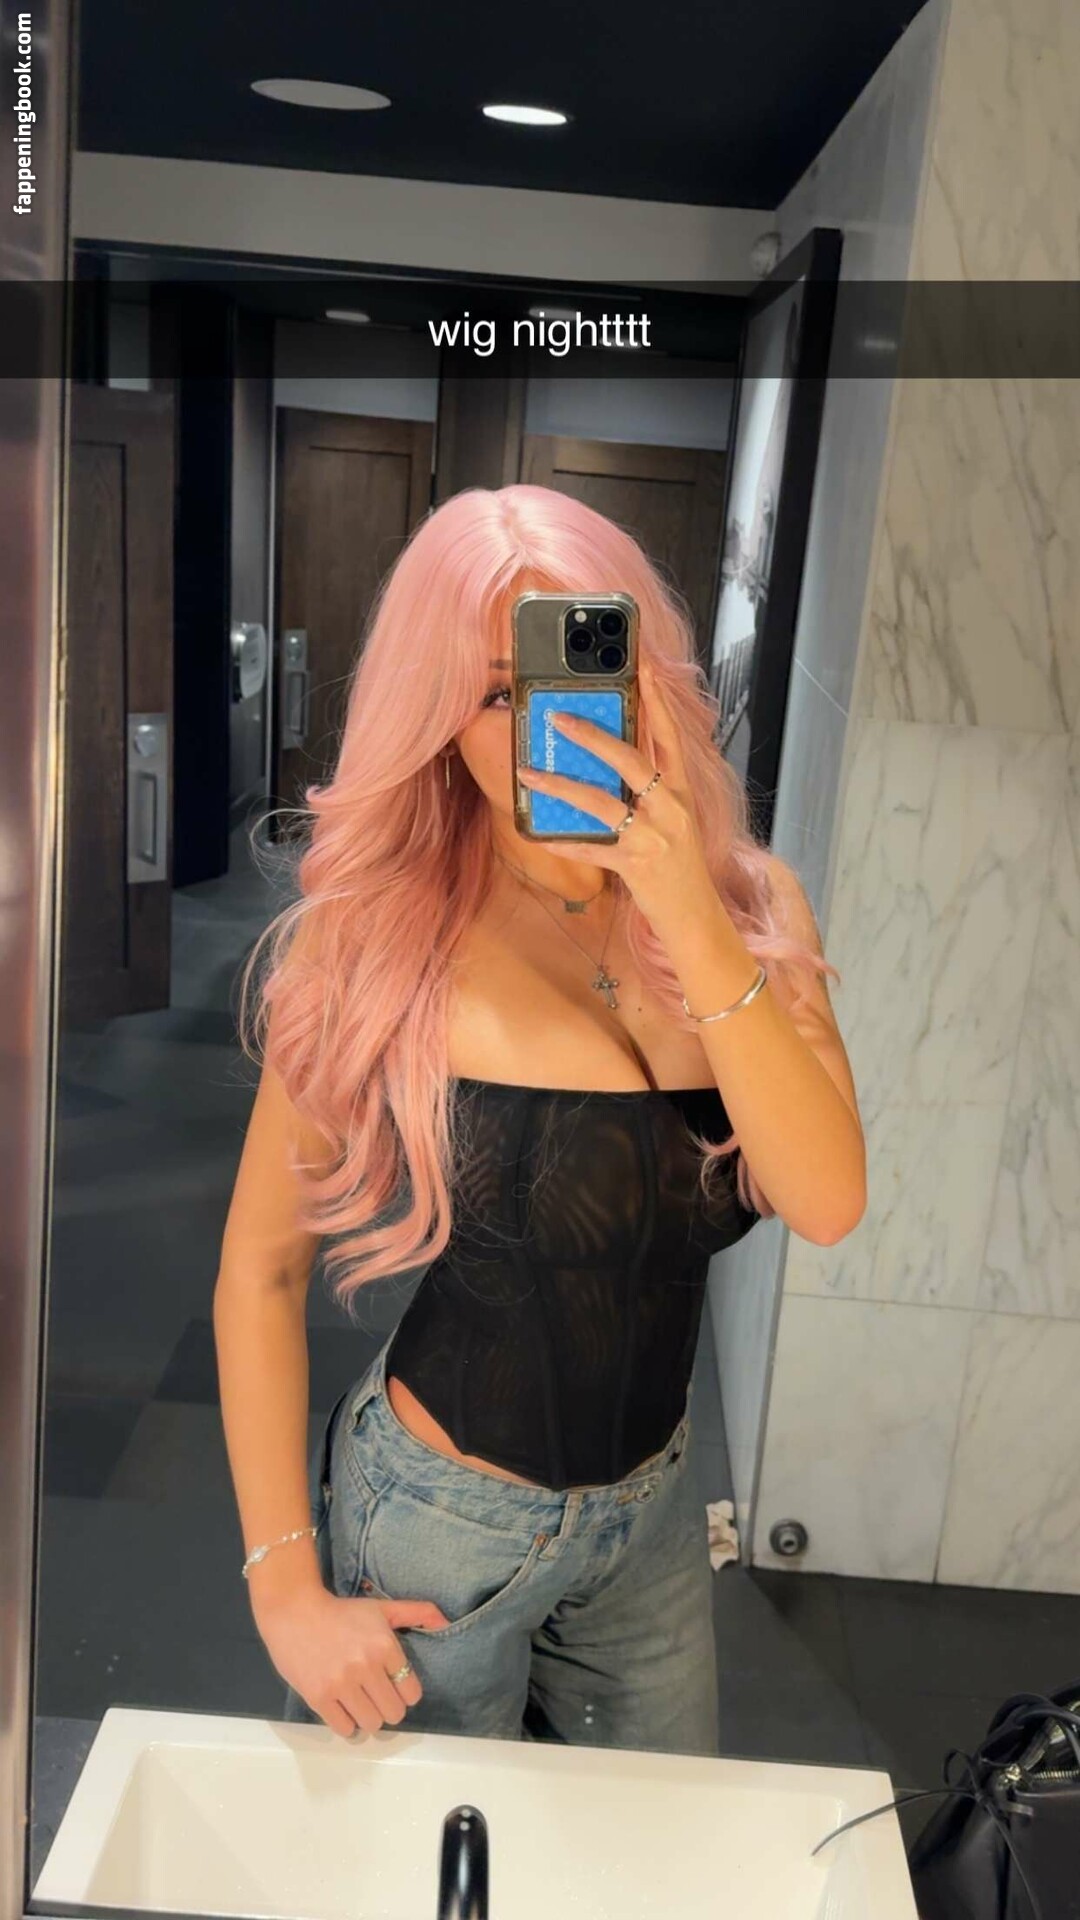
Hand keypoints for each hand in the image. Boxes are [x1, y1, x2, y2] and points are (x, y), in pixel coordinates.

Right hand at [256, 1583, 450, 1738]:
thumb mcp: (380, 1608)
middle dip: (388, 1708)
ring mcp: (341, 1683)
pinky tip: (343, 1708)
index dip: (404, 1692)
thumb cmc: (340, 1612)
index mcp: (384, 1645)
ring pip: (371, 1724)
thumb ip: (416, 1613)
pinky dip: (347, 1724)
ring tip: (359, 1703)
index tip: (393, 1686)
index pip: (411, 1692)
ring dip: (368, 1718)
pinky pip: (344, 1729)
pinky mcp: (318, 1697)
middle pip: (393, 1713)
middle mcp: (366, 1666)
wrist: (294, 1612)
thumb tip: (445, 1622)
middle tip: (376, 1697)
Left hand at [515, 655, 715, 929]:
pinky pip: (591, 851)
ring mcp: (653, 838)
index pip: (669, 736)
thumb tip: (608, 762)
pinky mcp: (636, 866)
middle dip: (592, 736)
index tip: (641, 665)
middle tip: (558, 717)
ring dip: (561, 786)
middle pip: (630, 760)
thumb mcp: (674, 822)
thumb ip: (649, 793)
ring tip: (528, 774)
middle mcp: (670, 809)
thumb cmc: (680, 867)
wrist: (697, 917)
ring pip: (601, 803)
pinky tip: (540, 835)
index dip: (656, 700)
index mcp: (680, 793)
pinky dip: (563, 843)